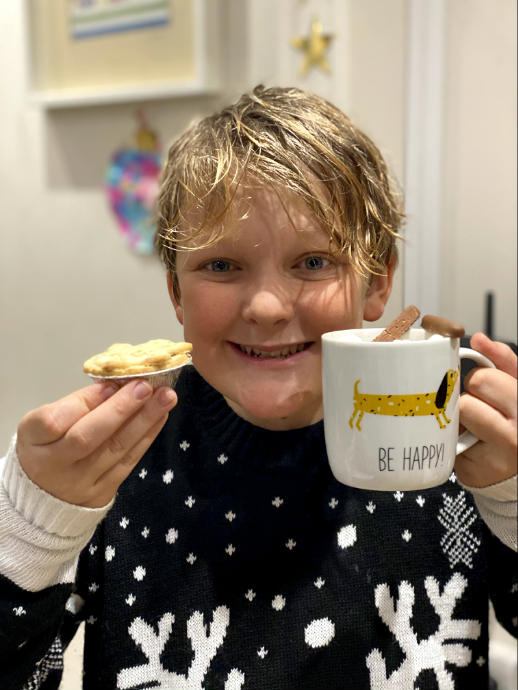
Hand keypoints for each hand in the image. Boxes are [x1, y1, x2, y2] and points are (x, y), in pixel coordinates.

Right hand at [16, 381, 176, 507]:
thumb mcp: (45, 424)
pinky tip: (160, 417)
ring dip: (144, 420)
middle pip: (87, 438)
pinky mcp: (101, 494)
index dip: (83, 402)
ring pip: (114, 450)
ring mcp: (79, 483)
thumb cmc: (48, 446)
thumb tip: (113, 386)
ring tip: (165, 397)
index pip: (53, 422)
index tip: (109, 384)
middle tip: (146, 386)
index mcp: (32, 441)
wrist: (44, 497)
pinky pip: (127, 463)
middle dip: (120, 409)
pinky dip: (146, 438)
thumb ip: (75, 406)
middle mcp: (53, 466)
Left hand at [455, 332, 516, 487]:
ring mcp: (496, 460)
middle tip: (483, 409)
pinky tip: (472, 444)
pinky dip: (454, 441)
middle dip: (470, 400)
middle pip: (465, 400)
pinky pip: (447, 444)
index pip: (482, 379)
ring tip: (477, 427)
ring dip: (462, 421)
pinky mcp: (473, 475)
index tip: (488, 389)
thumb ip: (502, 361)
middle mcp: (516, 437)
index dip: (481, 381)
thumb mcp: (517, 385)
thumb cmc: (516, 419)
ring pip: (456, 421)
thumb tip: (479, 339)